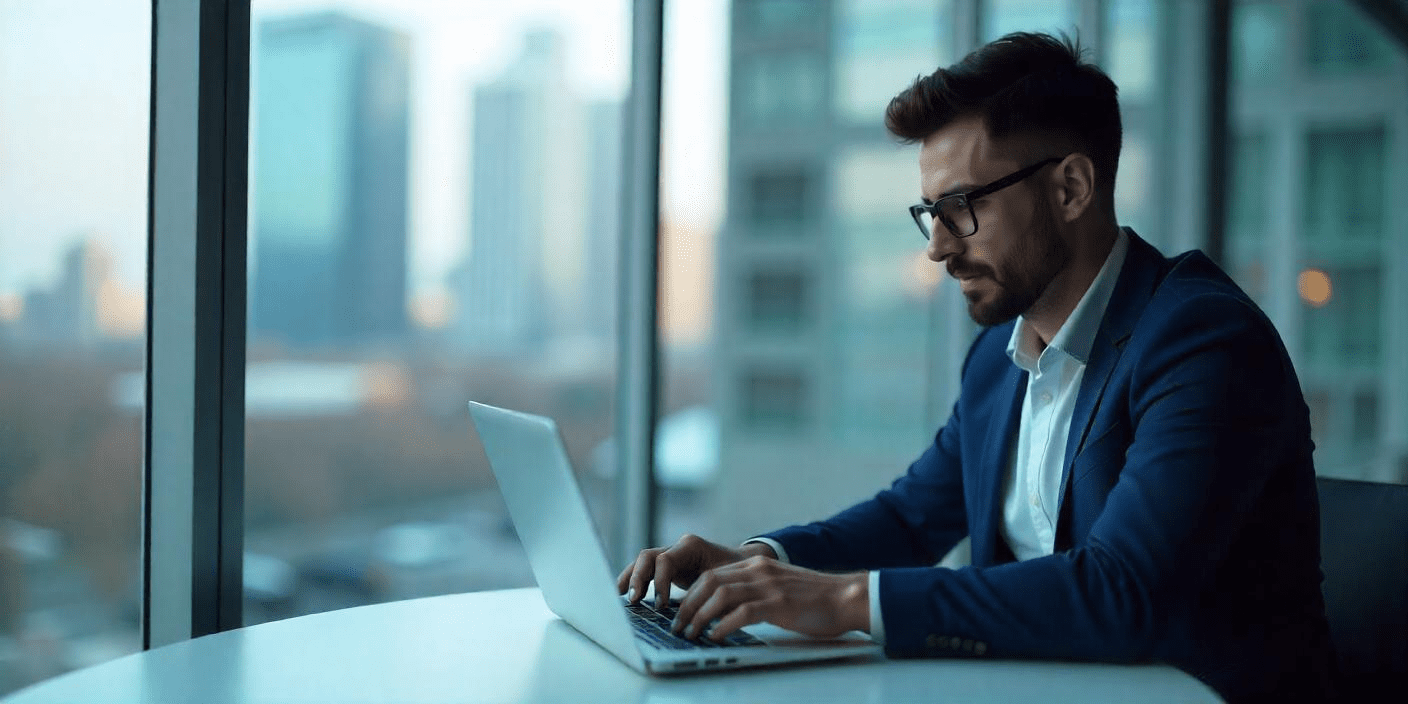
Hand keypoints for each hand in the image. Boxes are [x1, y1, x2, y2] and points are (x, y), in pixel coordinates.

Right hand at [616, 533, 773, 606]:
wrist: (744, 565)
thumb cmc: (737, 575)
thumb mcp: (727, 583)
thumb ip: (712, 595)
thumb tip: (699, 618)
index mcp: (692, 546)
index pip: (665, 560)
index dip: (660, 582)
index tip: (662, 606)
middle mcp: (678, 547)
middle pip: (649, 556)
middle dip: (639, 578)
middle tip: (634, 599)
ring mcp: (671, 555)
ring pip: (643, 561)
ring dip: (631, 578)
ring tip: (621, 595)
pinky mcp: (668, 566)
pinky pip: (646, 569)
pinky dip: (634, 578)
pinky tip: (623, 592)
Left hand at [671, 556, 867, 641]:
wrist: (848, 597)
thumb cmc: (815, 599)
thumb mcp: (778, 587)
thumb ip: (755, 591)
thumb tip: (725, 611)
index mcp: (757, 565)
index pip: (711, 575)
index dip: (691, 594)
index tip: (680, 612)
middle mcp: (759, 570)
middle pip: (709, 582)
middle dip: (688, 605)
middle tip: (678, 625)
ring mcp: (769, 586)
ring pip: (720, 595)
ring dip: (700, 616)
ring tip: (691, 633)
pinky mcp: (779, 603)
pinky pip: (742, 612)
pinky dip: (723, 625)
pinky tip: (716, 637)